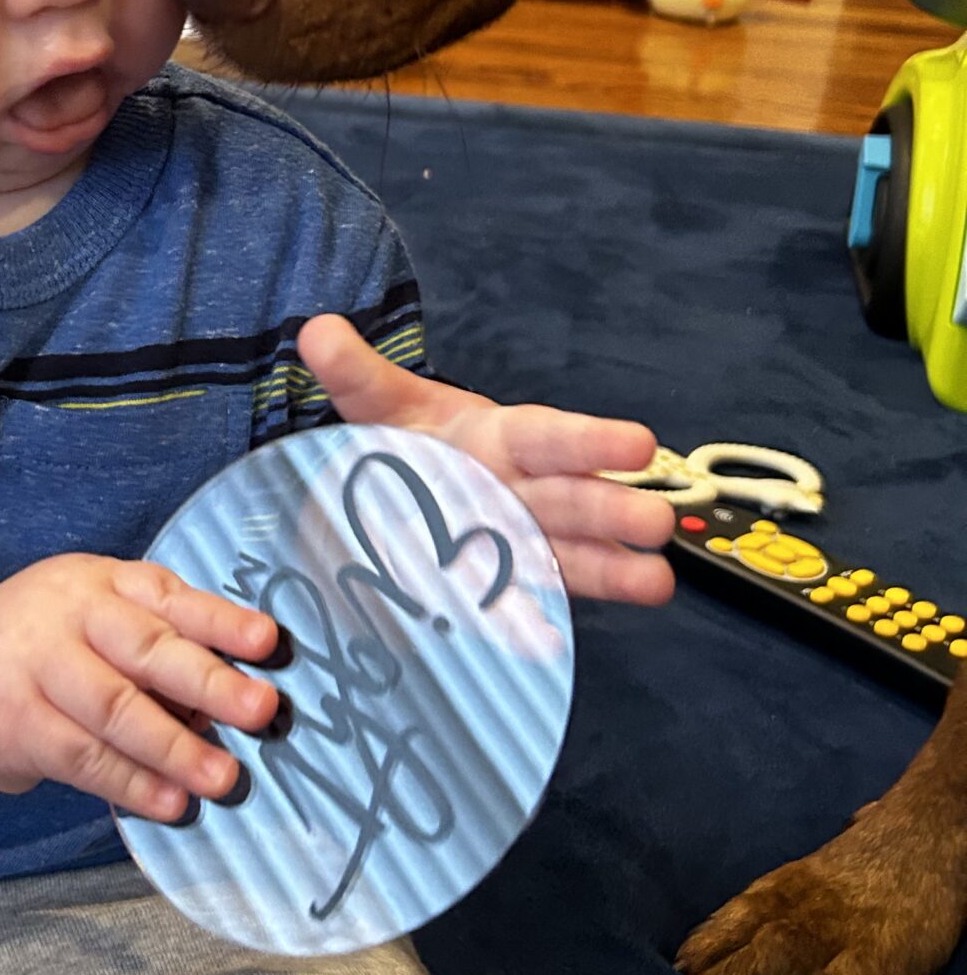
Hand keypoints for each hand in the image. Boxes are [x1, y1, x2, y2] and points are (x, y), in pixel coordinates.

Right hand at [0, 554, 280, 821]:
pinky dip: (129, 783)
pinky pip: (81, 757)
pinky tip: (168, 802)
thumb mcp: (97, 617)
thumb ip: (157, 644)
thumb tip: (230, 703)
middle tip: (261, 710)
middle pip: (145, 648)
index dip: (221, 620)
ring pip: (114, 708)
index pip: (169, 597)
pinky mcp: (14, 721)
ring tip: (222, 778)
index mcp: (104, 582)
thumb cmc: (50, 645)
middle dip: (208, 681)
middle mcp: (70, 614)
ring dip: (173, 748)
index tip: (269, 642)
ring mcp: (37, 666)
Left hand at [298, 315, 674, 603]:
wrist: (394, 484)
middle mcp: (520, 492)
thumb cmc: (410, 438)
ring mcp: (517, 542)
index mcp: (499, 440)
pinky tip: (547, 644)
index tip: (640, 444)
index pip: (550, 437)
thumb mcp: (382, 405)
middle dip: (611, 512)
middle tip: (657, 524)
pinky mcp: (496, 584)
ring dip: (610, 570)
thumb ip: (356, 373)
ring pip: (569, 554)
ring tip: (656, 584)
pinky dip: (530, 624)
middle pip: (572, 499)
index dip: (591, 440)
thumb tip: (316, 331)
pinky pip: (518, 604)